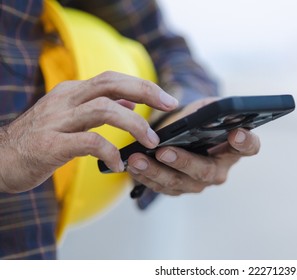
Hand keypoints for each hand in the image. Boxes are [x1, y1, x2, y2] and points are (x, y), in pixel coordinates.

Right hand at [0, 71, 177, 192]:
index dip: (143, 86)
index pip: (113, 79)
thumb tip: (131, 100)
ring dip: (134, 124)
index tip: (167, 99)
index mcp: (72, 92)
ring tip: (151, 141)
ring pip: (104, 109)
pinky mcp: (51, 144)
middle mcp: (65, 100)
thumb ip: (99, 106)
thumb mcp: (71, 116)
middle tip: (169, 106)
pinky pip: (89, 142)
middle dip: (146, 91)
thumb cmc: (40, 140)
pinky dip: (110, 151)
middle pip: (111, 84)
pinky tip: (118, 163)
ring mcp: (57, 121)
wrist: (0, 159)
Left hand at [126, 98, 260, 195]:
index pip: (249, 147)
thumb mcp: (204, 109)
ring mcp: (198, 183)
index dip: (246, 142)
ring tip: (138, 159)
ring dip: (156, 172)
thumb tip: (212, 109)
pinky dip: (145, 177)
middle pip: (206, 171)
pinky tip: (132, 166)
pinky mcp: (178, 189)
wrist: (180, 136)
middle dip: (183, 161)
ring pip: (179, 183)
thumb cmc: (196, 120)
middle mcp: (219, 170)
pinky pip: (162, 187)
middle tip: (165, 151)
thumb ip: (211, 108)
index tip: (237, 133)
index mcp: (233, 148)